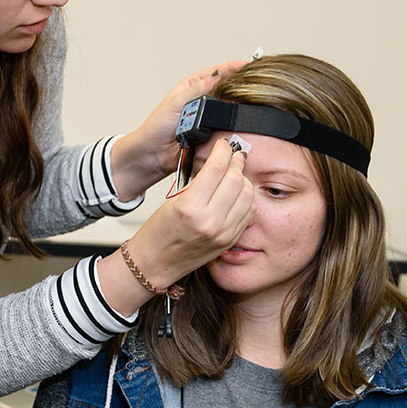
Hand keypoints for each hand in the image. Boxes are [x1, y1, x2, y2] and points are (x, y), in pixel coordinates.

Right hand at [97, 139, 254, 311]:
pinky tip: (237, 192)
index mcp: (190, 208)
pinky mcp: (230, 239)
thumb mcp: (175, 200)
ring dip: (243, 179)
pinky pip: (248, 212)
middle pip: (236, 179)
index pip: (217, 168)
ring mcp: (223, 232)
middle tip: (232, 155)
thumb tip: (220, 162)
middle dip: (235, 162)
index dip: (223, 151)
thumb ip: (200, 182)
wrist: (158, 262)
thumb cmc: (160, 231)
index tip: (223, 145)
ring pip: (247, 194)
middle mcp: (210, 221)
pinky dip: (246, 197)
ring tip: (234, 173)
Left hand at [110, 60, 244, 199]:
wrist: (153, 155)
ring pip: (229, 110)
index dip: (233, 68)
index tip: (248, 65)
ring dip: (237, 109)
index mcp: (192, 87)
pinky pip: (226, 129)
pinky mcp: (211, 134)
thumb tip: (214, 78)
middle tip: (254, 86)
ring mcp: (208, 117)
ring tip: (251, 105)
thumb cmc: (157, 127)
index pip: (217, 73)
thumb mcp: (175, 103)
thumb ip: (195, 90)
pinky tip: (240, 125)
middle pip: (227, 90)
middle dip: (240, 88)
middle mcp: (202, 100)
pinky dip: (232, 127)